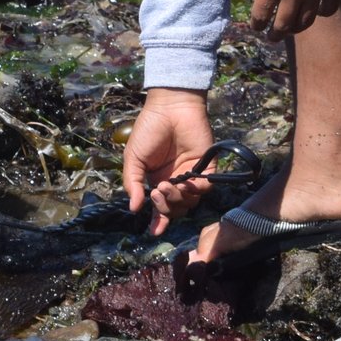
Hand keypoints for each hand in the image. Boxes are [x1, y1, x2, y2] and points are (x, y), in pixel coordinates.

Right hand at [121, 87, 215, 235]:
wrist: (170, 108)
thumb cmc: (149, 130)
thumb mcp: (133, 158)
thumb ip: (133, 184)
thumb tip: (134, 208)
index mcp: (157, 181)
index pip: (160, 208)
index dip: (158, 221)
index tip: (154, 231)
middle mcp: (175, 181)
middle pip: (175, 209)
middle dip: (165, 207)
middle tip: (157, 191)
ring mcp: (192, 176)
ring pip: (189, 202)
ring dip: (177, 199)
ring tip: (166, 185)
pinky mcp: (207, 168)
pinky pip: (204, 189)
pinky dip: (194, 190)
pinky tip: (183, 182)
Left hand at [248, 0, 340, 37]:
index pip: (261, 14)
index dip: (257, 24)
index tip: (257, 26)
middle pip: (284, 26)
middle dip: (275, 35)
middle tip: (272, 37)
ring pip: (306, 21)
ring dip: (296, 28)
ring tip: (292, 28)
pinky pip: (327, 9)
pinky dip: (320, 13)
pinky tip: (316, 10)